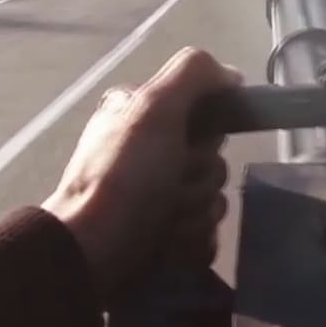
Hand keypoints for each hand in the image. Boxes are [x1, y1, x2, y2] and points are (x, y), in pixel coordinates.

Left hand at [41, 48, 238, 301]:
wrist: (93, 251)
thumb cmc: (123, 176)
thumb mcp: (153, 107)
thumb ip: (193, 75)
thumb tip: (232, 76)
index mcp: (144, 118)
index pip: (208, 115)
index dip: (209, 132)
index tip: (193, 143)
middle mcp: (152, 155)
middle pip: (215, 162)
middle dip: (199, 179)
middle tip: (171, 187)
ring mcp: (159, 200)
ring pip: (213, 202)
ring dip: (194, 214)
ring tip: (164, 221)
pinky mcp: (167, 239)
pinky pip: (206, 237)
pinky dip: (191, 243)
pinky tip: (169, 244)